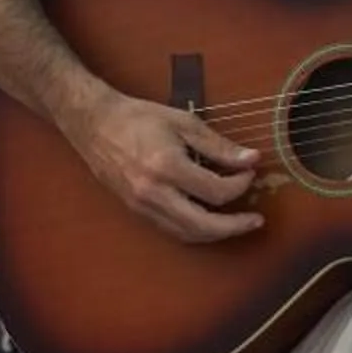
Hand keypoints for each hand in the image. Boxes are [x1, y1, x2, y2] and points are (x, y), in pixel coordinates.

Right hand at [67, 90, 263, 243]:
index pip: (215, 191)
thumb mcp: (183, 123)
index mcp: (167, 167)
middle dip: (234, 226)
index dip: (240, 184)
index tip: (249, 171)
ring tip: (237, 225)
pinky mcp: (137, 211)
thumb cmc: (139, 118)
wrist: (95, 124)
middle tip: (256, 221)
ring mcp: (143, 206)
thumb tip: (251, 159)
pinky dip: (195, 231)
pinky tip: (208, 222)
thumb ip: (218, 145)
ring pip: (187, 234)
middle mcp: (154, 193)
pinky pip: (172, 230)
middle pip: (203, 225)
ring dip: (216, 234)